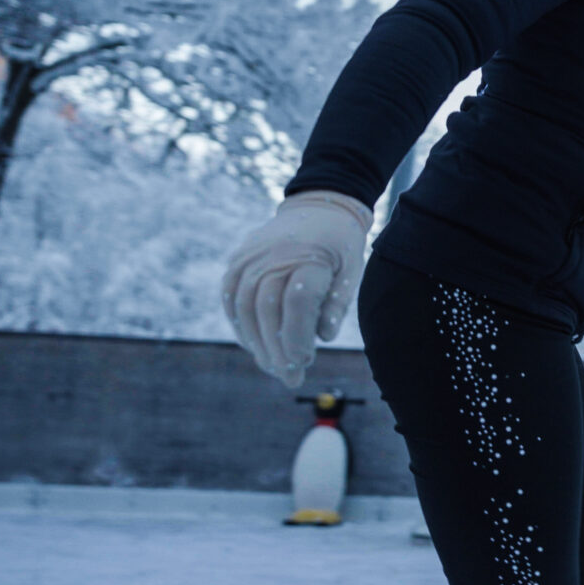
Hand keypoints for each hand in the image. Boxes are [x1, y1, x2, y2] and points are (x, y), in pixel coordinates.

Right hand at [222, 190, 372, 387]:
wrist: (318, 207)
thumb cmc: (341, 245)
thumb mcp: (352, 270)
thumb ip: (337, 303)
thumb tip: (323, 337)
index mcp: (309, 256)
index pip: (296, 302)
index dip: (297, 336)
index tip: (305, 362)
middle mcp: (274, 255)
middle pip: (266, 309)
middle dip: (277, 349)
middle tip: (290, 377)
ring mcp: (251, 257)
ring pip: (244, 308)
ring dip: (257, 343)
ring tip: (273, 367)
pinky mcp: (238, 261)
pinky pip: (231, 298)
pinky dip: (241, 325)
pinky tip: (255, 345)